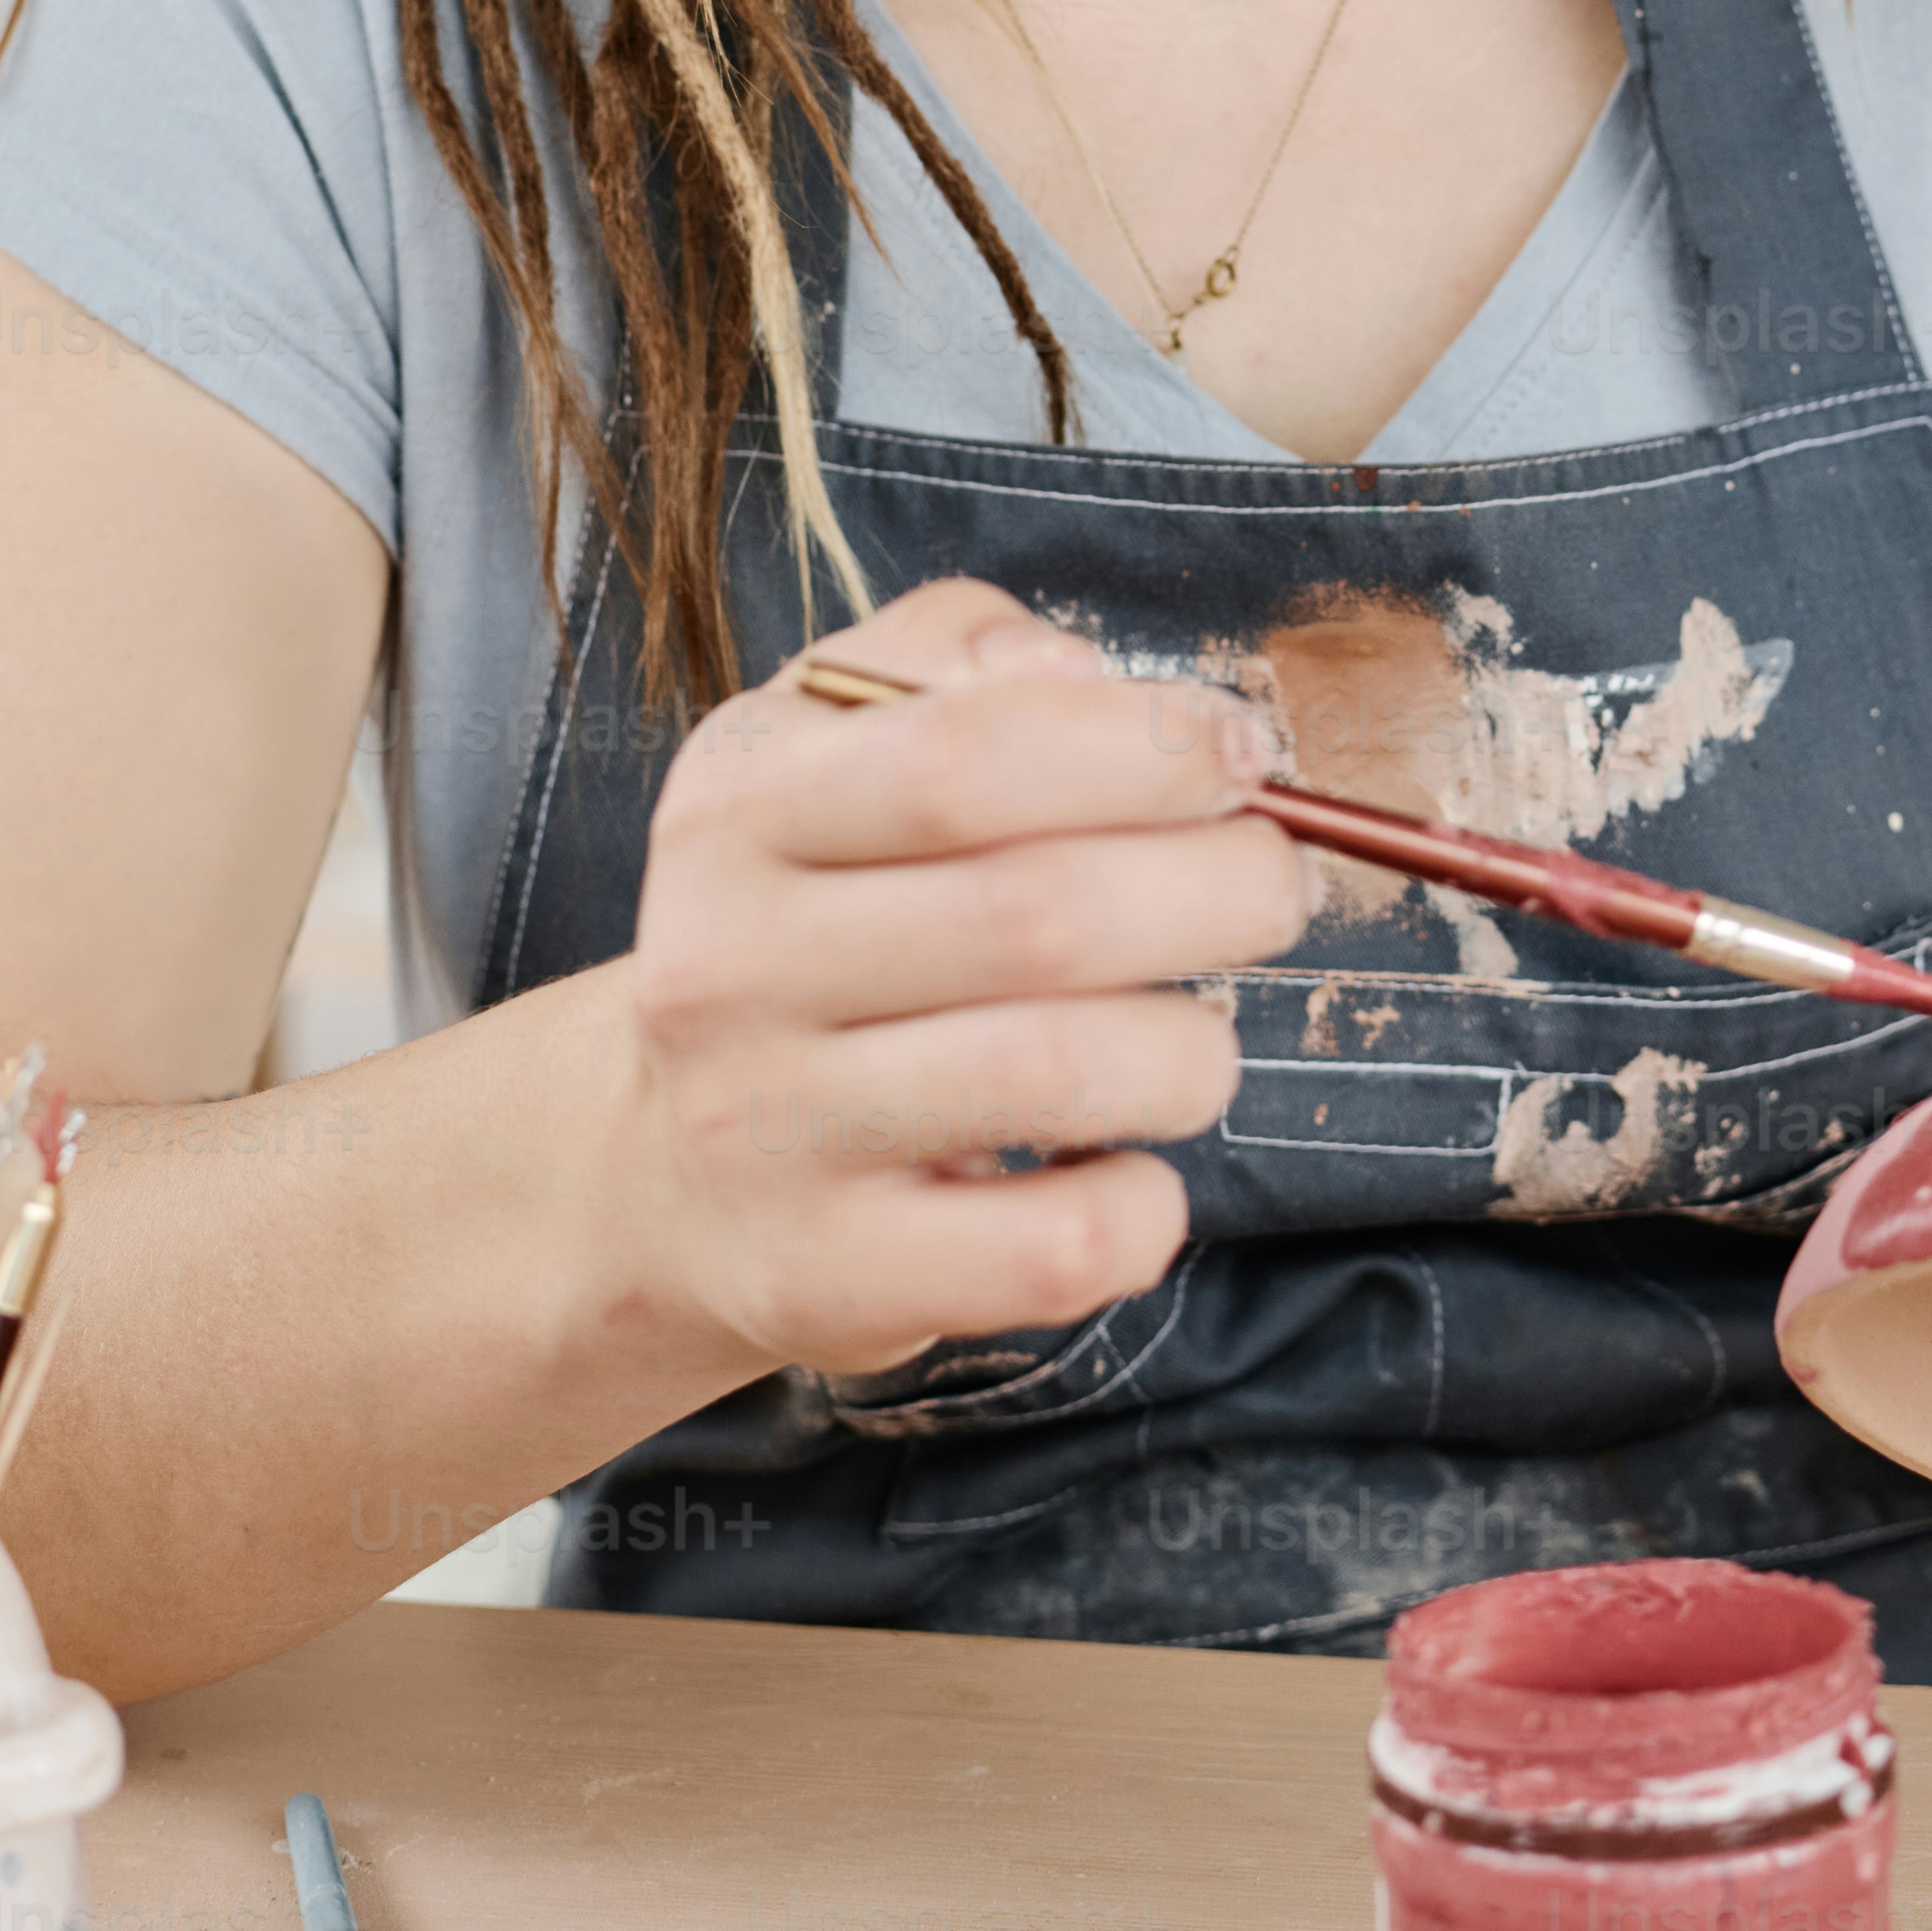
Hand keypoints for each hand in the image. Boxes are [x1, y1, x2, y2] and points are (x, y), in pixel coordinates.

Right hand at [613, 575, 1308, 1387]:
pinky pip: (1054, 1249)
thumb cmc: (811, 914)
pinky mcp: (829, 1277)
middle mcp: (732, 966)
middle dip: (1222, 887)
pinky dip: (1147, 1206)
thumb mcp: (831, 739)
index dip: (1145, 747)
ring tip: (1193, 1036)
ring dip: (1194, 1049)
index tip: (1242, 756)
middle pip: (1042, 915)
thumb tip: (1082, 671)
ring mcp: (771, 1135)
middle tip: (1271, 887)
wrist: (660, 1167)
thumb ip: (955, 653)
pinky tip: (1127, 1162)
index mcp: (741, 808)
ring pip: (1064, 1076)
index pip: (969, 756)